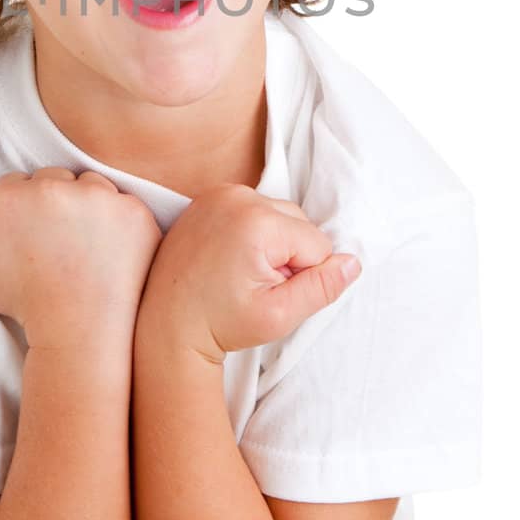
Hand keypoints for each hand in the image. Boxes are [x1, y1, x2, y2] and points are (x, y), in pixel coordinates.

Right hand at [0, 168, 162, 349]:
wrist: (81, 330)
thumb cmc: (27, 305)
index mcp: (11, 196)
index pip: (15, 184)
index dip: (20, 213)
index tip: (28, 241)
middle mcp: (54, 187)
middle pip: (52, 179)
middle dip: (53, 205)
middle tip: (56, 247)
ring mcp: (99, 196)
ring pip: (88, 186)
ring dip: (86, 207)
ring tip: (82, 249)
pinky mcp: (133, 208)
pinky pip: (121, 202)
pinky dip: (118, 222)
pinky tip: (109, 252)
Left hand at [137, 183, 359, 363]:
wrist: (166, 325)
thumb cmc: (221, 324)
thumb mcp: (279, 315)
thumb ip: (322, 287)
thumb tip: (353, 262)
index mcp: (257, 221)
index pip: (318, 243)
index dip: (303, 276)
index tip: (269, 294)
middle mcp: (237, 196)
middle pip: (299, 224)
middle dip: (289, 257)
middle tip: (254, 286)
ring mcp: (219, 194)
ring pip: (278, 217)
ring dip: (272, 245)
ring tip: (241, 274)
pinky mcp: (208, 199)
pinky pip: (253, 211)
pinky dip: (252, 234)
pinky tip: (230, 261)